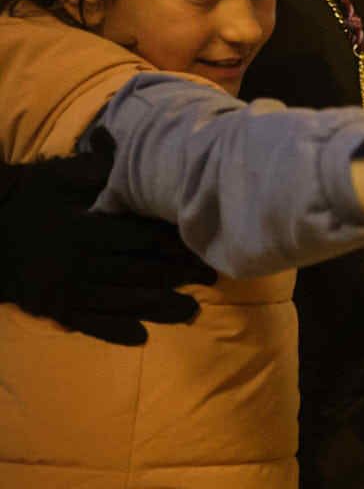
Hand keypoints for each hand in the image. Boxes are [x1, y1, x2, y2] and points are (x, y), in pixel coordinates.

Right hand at [0, 134, 217, 345]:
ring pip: (120, 301)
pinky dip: (114, 331)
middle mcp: (77, 262)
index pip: (138, 237)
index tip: (203, 245)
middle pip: (137, 270)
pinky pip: (87, 323)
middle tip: (212, 277)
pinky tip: (141, 338)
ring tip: (192, 311)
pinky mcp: (52, 308)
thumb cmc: (26, 197)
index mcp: (83, 227)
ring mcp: (65, 289)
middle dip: (178, 275)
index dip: (174, 244)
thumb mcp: (56, 175)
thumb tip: (132, 150)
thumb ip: (96, 168)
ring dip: (158, 307)